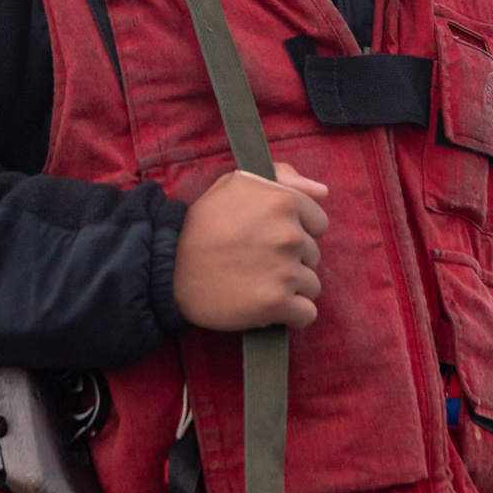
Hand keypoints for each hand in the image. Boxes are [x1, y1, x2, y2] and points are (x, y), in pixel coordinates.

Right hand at [174, 162, 327, 331]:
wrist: (169, 267)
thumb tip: (322, 192)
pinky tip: (268, 305)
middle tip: (257, 260)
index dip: (297, 232)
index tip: (271, 238)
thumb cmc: (203, 223)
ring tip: (258, 282)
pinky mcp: (276, 304)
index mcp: (283, 201)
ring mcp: (284, 271)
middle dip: (291, 260)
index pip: (319, 224)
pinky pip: (307, 314)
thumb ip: (283, 178)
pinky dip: (291, 314)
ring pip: (312, 285)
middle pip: (314, 256)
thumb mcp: (237, 183)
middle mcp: (289, 235)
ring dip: (290, 287)